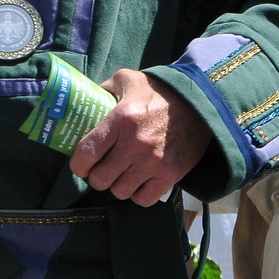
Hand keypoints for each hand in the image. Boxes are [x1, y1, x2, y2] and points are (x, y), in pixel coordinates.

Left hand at [70, 68, 213, 206]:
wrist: (201, 102)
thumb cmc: (159, 91)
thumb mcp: (127, 79)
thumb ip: (104, 89)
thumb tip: (85, 101)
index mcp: (120, 120)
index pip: (86, 153)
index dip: (78, 165)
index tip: (80, 165)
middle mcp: (134, 144)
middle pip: (100, 179)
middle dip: (96, 176)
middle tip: (102, 169)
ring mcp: (153, 163)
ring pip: (120, 192)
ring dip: (117, 185)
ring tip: (121, 175)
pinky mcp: (170, 175)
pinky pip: (143, 199)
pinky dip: (137, 194)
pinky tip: (138, 182)